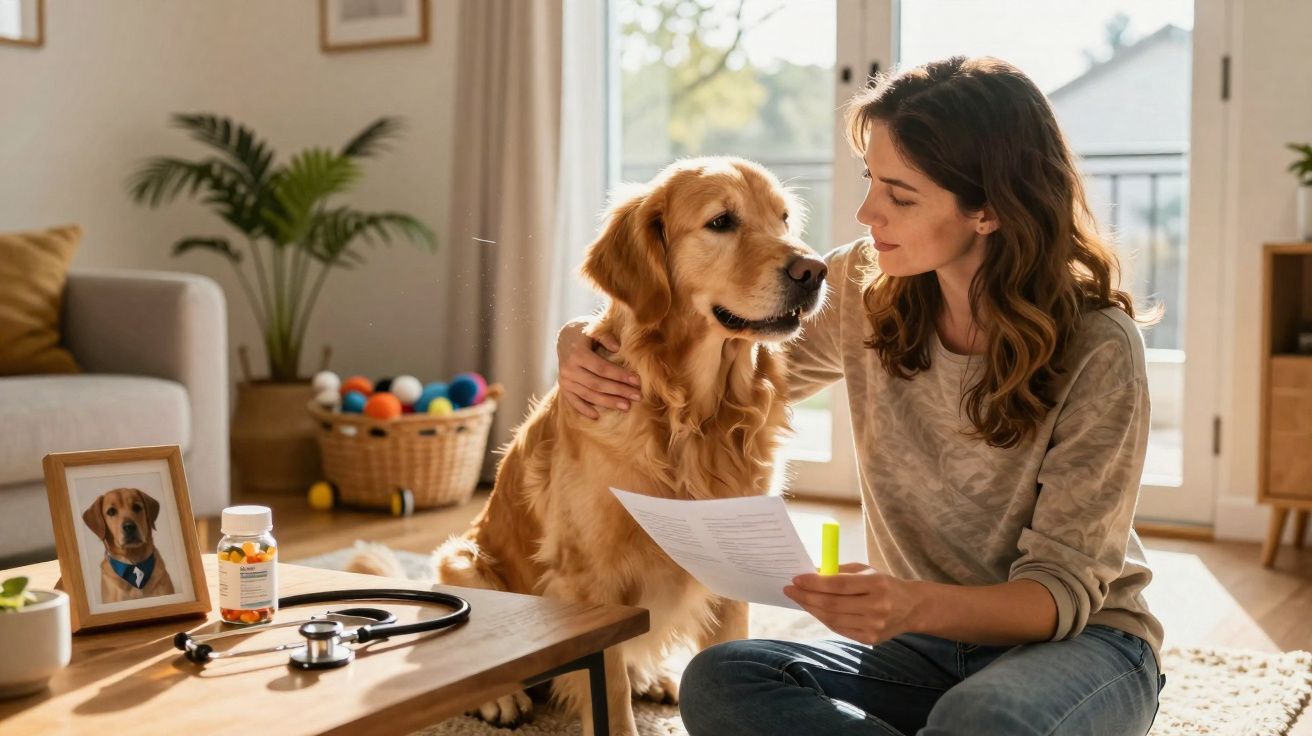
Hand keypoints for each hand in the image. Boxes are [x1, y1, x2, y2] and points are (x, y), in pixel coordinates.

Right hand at [556, 318, 641, 419]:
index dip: (620, 375)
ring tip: (626, 406)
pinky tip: (597, 416)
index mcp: (577, 353)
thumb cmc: (586, 332)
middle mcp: (568, 369)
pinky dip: (584, 409)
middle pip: (597, 384)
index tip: (637, 381)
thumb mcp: (595, 328)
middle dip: (619, 391)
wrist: (565, 337)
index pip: (602, 368)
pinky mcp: (563, 387)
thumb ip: (606, 337)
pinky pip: (573, 401)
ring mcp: (565, 380)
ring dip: (608, 402)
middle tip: (637, 397)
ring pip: (588, 394)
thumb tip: (618, 348)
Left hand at [783, 563, 921, 644]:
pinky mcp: (870, 639)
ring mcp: (874, 626)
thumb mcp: (865, 570)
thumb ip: (838, 571)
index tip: (796, 579)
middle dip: (807, 597)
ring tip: (799, 599)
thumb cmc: (883, 584)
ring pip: (833, 619)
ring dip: (811, 608)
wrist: (912, 608)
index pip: (839, 585)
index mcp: (877, 584)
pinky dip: (823, 619)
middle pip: (833, 604)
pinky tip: (814, 609)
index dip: (814, 583)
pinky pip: (839, 629)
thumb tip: (809, 573)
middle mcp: (877, 606)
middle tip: (790, 590)